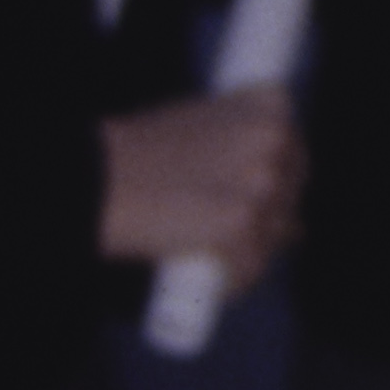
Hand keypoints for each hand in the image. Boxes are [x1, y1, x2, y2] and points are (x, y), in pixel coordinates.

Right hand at [101, 87, 303, 288]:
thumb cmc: (138, 152)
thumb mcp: (199, 122)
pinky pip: (252, 265)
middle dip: (269, 214)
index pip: (293, 149)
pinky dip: (234, 280)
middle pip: (291, 192)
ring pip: (276, 233)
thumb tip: (274, 185)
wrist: (97, 178)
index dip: (276, 176)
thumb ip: (238, 141)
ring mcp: (261, 182)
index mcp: (269, 107)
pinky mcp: (241, 224)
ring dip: (251, 250)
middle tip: (229, 229)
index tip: (252, 192)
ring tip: (213, 256)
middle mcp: (274, 139)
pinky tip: (214, 282)